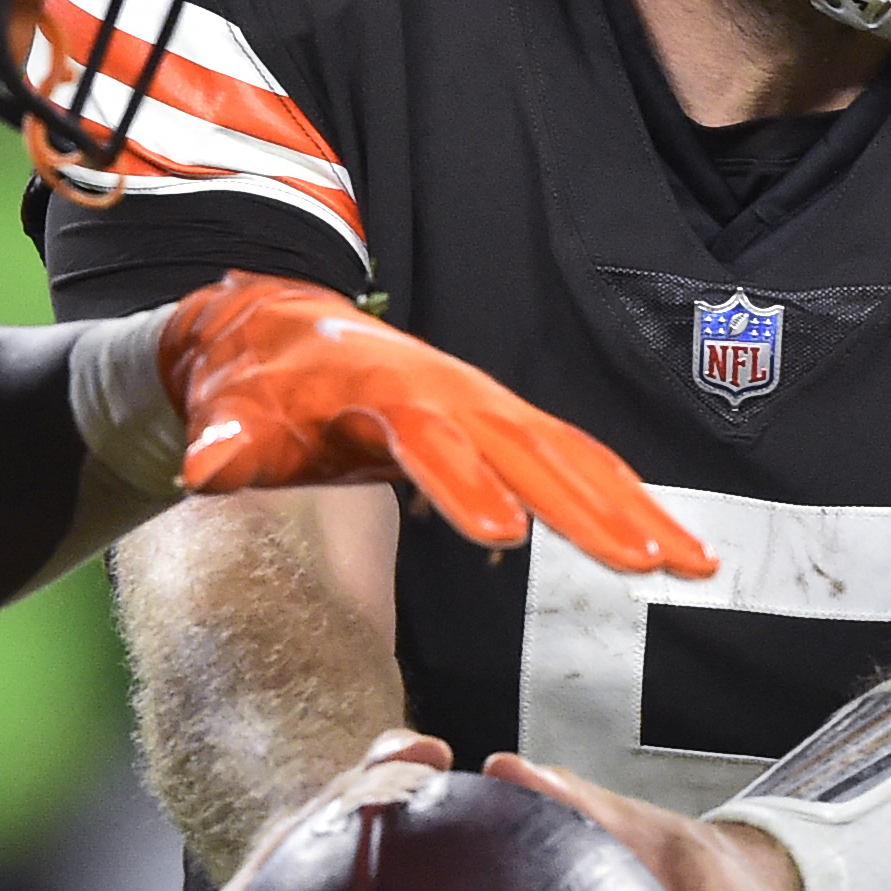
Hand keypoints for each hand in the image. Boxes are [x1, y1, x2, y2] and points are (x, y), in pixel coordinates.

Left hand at [158, 275, 712, 576]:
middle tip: (644, 562)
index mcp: (380, 393)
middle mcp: (449, 393)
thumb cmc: (252, 384)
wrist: (274, 328)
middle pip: (528, 451)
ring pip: (570, 456)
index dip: (462, 484)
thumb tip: (202, 464)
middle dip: (588, 507)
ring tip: (688, 562)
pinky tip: (667, 540)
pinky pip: (574, 458)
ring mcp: (485, 404)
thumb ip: (224, 442)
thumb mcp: (226, 410)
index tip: (503, 535)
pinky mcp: (502, 421)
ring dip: (632, 507)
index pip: (427, 440)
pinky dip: (625, 495)